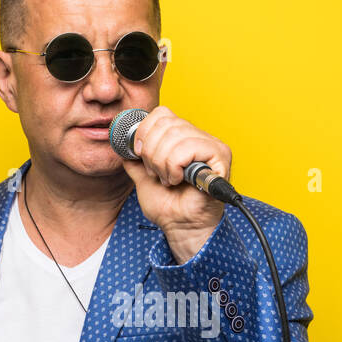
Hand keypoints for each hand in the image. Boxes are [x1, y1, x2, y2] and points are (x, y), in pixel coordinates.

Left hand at [121, 106, 229, 263]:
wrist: (180, 227)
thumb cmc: (168, 206)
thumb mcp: (142, 178)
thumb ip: (134, 160)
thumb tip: (121, 143)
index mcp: (184, 137)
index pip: (162, 114)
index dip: (145, 131)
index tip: (140, 154)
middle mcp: (201, 137)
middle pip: (166, 123)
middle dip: (151, 151)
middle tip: (156, 173)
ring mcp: (212, 145)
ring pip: (174, 136)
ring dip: (162, 162)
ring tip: (168, 179)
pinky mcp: (220, 156)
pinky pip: (186, 149)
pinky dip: (174, 167)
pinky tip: (178, 180)